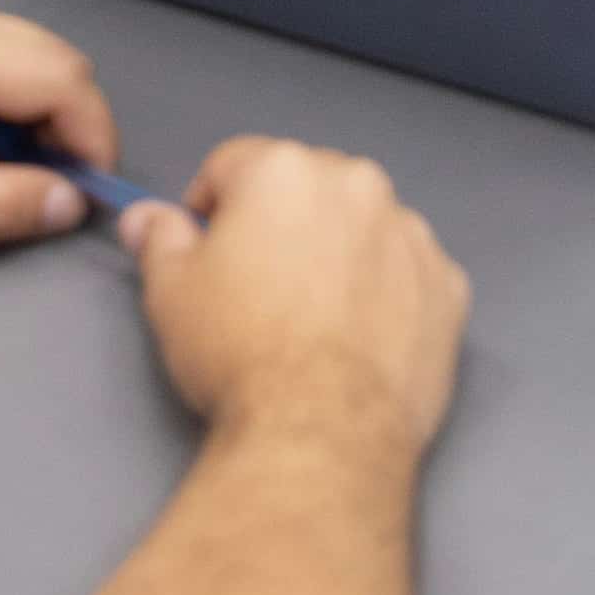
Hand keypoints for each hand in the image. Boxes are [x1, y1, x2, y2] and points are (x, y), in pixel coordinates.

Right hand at [127, 137, 467, 454]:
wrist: (318, 430)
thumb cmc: (246, 359)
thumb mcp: (171, 294)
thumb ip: (160, 241)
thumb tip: (148, 221)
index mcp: (283, 172)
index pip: (234, 163)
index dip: (211, 205)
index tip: (206, 240)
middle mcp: (355, 187)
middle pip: (306, 188)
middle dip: (281, 226)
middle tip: (257, 288)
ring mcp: (409, 235)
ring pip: (363, 228)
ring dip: (339, 255)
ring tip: (310, 321)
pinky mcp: (445, 285)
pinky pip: (408, 275)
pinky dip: (387, 295)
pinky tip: (356, 339)